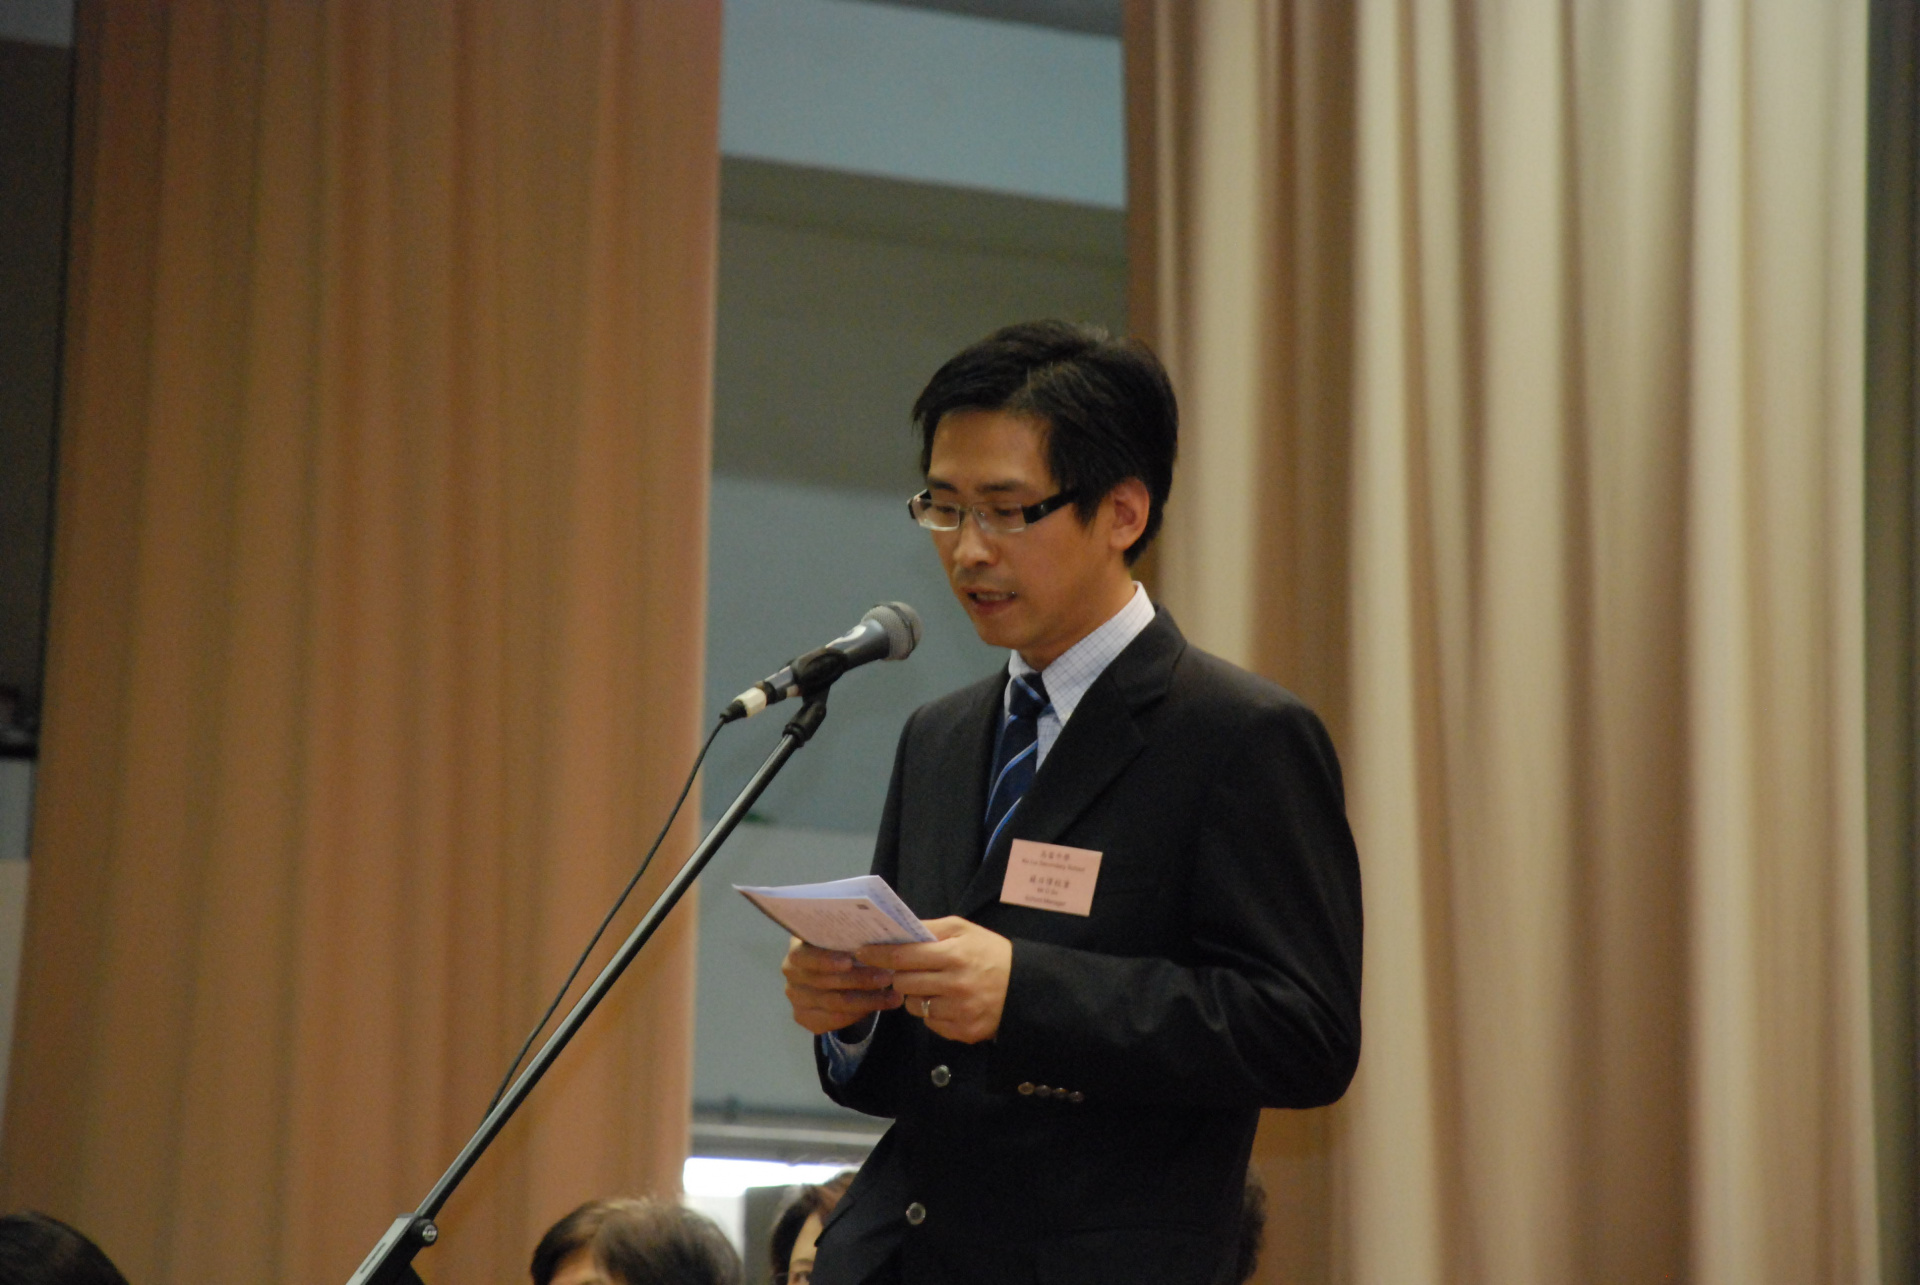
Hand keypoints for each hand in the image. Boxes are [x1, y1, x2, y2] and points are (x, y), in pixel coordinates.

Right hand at [782, 937, 901, 1034]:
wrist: (835, 973)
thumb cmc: (844, 948)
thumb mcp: (845, 938)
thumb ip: (851, 936)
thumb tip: (875, 934)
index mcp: (797, 948)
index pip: (802, 956)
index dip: (825, 960)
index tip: (850, 961)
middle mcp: (791, 973)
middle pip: (824, 982)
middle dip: (859, 980)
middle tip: (887, 977)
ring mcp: (796, 997)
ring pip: (834, 1004)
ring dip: (867, 1000)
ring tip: (893, 996)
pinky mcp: (804, 1017)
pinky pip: (833, 1020)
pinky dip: (859, 1015)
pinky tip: (880, 1007)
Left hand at [857, 917, 1011, 1043]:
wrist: (1025, 988)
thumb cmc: (991, 953)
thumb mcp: (965, 930)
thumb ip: (931, 928)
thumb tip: (898, 930)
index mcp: (954, 955)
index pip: (904, 956)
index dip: (879, 954)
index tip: (862, 952)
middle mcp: (954, 985)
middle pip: (904, 984)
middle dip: (900, 976)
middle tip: (906, 970)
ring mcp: (958, 1012)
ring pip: (914, 1006)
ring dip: (916, 996)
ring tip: (932, 986)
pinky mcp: (963, 1032)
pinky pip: (930, 1023)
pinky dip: (932, 1013)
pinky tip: (947, 1002)